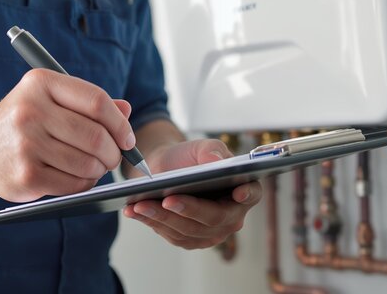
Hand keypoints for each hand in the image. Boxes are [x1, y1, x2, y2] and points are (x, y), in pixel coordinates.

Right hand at [0, 69, 133, 201]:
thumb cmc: (21, 122)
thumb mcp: (48, 99)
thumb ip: (86, 103)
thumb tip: (125, 110)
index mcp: (40, 83)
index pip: (96, 101)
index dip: (120, 123)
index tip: (127, 137)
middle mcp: (31, 111)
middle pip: (95, 136)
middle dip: (113, 151)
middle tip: (114, 157)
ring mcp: (26, 145)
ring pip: (87, 163)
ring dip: (100, 169)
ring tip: (95, 166)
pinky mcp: (26, 176)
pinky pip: (73, 184)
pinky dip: (85, 184)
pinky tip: (79, 177)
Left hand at [123, 139, 262, 248]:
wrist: (164, 171)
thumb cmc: (187, 158)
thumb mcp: (199, 147)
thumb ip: (211, 150)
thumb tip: (216, 162)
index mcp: (242, 189)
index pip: (252, 193)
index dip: (248, 194)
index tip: (238, 192)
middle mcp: (231, 216)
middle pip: (213, 218)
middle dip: (188, 209)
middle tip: (167, 199)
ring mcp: (211, 232)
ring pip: (188, 230)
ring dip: (162, 217)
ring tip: (140, 205)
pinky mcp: (189, 240)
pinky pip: (171, 235)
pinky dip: (151, 222)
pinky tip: (134, 211)